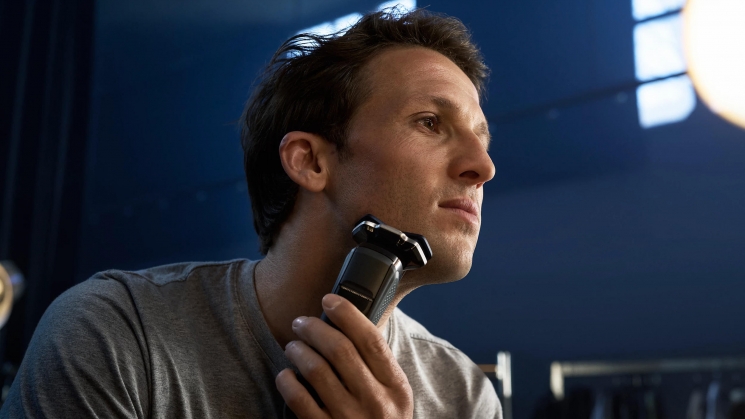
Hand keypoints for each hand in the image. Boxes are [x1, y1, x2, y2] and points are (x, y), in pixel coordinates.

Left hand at [276, 294, 413, 418]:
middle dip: (315, 328)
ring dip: (298, 351)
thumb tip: (347, 324)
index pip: (371, 339)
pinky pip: (299, 400)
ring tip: (292, 346)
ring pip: (316, 370)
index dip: (347, 314)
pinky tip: (285, 374)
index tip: (329, 300)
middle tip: (302, 322)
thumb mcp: (392, 396)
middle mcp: (376, 403)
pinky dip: (287, 381)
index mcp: (396, 387)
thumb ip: (377, 367)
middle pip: (340, 350)